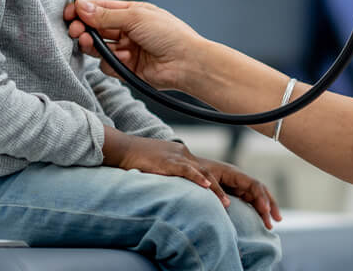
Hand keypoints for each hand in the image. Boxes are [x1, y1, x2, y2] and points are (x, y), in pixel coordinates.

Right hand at [64, 0, 202, 90]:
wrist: (186, 63)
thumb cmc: (170, 35)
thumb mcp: (135, 17)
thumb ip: (105, 15)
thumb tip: (82, 6)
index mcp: (131, 13)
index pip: (100, 9)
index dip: (83, 11)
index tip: (69, 14)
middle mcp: (128, 30)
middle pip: (96, 28)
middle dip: (84, 29)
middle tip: (75, 30)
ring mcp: (127, 50)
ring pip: (99, 47)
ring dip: (93, 45)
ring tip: (90, 43)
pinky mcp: (127, 68)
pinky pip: (108, 66)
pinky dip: (111, 62)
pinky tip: (123, 59)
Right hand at [101, 127, 230, 207]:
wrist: (121, 148)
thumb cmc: (136, 160)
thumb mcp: (157, 167)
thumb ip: (169, 176)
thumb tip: (174, 193)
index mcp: (181, 155)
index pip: (203, 170)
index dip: (215, 185)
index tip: (225, 199)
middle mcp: (182, 154)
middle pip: (207, 171)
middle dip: (221, 189)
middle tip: (231, 205)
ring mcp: (175, 157)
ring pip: (201, 172)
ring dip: (215, 189)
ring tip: (226, 203)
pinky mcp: (167, 161)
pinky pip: (186, 170)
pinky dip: (197, 178)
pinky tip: (207, 186)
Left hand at [196, 157, 281, 229]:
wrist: (189, 166)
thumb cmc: (198, 171)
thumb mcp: (207, 179)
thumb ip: (217, 191)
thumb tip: (227, 204)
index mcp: (234, 173)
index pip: (254, 185)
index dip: (261, 197)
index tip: (265, 210)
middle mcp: (239, 179)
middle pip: (260, 190)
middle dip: (270, 204)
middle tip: (277, 220)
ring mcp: (238, 185)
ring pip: (257, 196)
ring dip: (266, 209)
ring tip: (271, 224)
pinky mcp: (235, 192)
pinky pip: (250, 200)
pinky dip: (257, 209)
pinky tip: (261, 219)